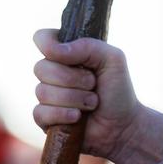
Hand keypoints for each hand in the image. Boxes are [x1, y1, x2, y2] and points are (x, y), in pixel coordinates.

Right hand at [32, 31, 142, 159]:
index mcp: (66, 53)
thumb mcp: (112, 59)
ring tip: (92, 103)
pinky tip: (77, 117)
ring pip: (43, 92)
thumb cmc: (118, 90)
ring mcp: (47, 96)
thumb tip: (54, 51)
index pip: (42, 38)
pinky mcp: (45, 119)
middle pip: (41, 68)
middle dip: (72, 79)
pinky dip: (63, 114)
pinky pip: (40, 113)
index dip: (49, 45)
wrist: (122, 125)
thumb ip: (87, 46)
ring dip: (74, 98)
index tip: (67, 55)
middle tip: (93, 85)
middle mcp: (53, 72)